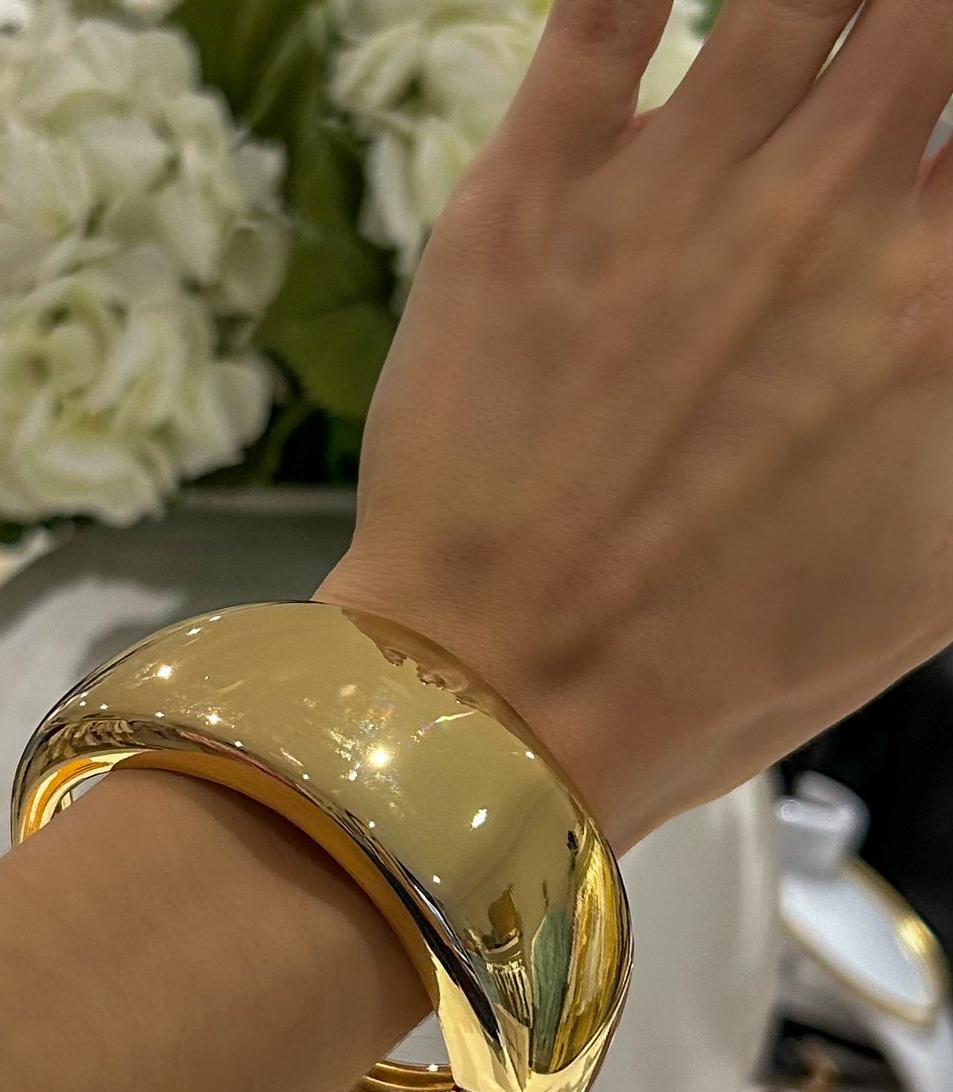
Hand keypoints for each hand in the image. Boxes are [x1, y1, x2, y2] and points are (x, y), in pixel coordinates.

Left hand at [321, 0, 952, 850]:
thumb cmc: (712, 673)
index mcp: (937, 312)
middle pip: (928, 18)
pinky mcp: (530, 193)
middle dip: (923, 25)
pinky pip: (601, 10)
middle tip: (898, 57)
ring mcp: (671, 189)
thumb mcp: (932, 586)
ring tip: (827, 17)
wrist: (504, 702)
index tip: (942, 136)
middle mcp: (823, 215)